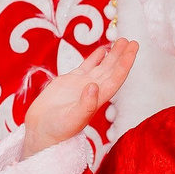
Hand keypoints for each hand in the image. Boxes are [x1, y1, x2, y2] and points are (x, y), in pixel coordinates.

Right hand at [21, 39, 137, 157]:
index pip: (116, 78)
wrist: (41, 132)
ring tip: (121, 40)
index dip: (125, 63)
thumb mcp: (72, 120)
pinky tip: (103, 49)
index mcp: (97, 100)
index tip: (133, 49)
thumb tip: (93, 86)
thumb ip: (85, 105)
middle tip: (131, 41)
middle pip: (112, 70)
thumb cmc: (58, 132)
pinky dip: (95, 58)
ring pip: (101, 66)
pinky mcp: (69, 82)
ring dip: (112, 54)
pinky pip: (86, 67)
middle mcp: (93, 91)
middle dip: (122, 56)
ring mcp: (82, 85)